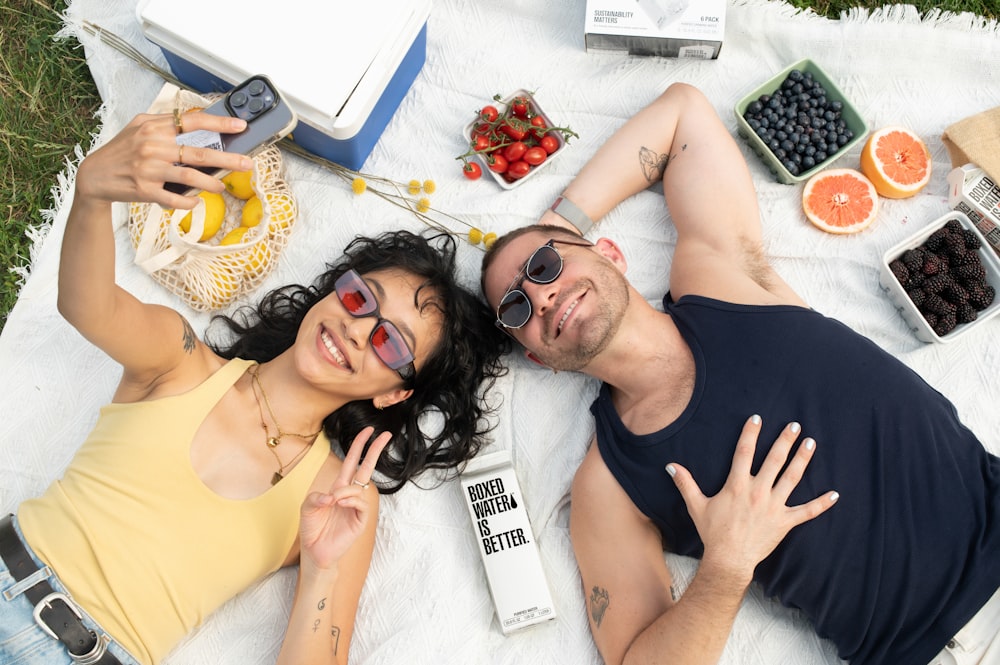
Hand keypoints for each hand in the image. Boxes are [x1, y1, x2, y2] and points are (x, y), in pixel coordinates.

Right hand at [74, 111, 252, 210]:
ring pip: (190, 176)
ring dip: (211, 183)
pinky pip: (175, 198)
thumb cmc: (122, 151)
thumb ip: (165, 125)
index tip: (240, 127)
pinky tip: (196, 200)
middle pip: (199, 152)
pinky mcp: (145, 189)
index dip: (219, 124)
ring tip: (222, 186)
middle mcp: (152, 146)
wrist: (93, 175)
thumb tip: (199, 125)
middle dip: (228, 158)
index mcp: (153, 127)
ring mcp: (149, 168)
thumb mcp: (139, 128)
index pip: (192, 121)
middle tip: (247, 163)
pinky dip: (189, 201)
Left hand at [298, 427, 391, 571]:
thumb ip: (315, 497)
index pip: (352, 462)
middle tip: (386, 435)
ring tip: (334, 501)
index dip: (359, 446)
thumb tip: (333, 495)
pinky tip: (341, 505)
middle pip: (366, 467)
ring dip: (346, 490)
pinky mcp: (360, 520)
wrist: (315, 552)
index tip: (368, 431)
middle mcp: (350, 494)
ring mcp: (356, 506)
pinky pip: (361, 503)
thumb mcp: (306, 508)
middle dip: (375, 450)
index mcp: (338, 487)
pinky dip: (350, 500)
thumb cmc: (312, 529)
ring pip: (359, 487)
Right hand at [666, 415, 837, 586]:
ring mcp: (773, 506)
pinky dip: (821, 503)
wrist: (728, 560)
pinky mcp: (785, 522)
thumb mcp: (696, 506)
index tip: (757, 419)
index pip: (744, 453)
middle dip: (785, 441)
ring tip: (811, 443)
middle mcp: (758, 492)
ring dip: (802, 460)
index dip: (750, 434)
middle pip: (774, 460)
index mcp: (737, 485)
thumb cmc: (712, 532)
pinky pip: (807, 512)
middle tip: (794, 425)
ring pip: (792, 478)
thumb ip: (686, 483)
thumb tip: (671, 465)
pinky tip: (835, 494)